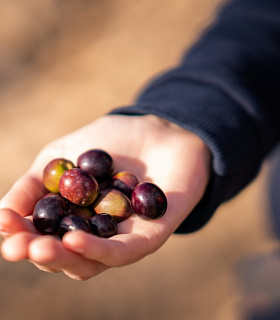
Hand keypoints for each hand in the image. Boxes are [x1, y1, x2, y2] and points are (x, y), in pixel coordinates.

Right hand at [0, 114, 210, 279]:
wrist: (159, 130)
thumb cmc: (110, 142)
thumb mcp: (62, 155)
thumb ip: (34, 183)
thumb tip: (2, 211)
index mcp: (71, 217)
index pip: (42, 234)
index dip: (20, 233)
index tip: (3, 223)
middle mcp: (94, 234)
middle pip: (62, 256)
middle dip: (37, 252)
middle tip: (15, 246)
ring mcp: (120, 239)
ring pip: (88, 262)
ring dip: (62, 258)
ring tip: (39, 247)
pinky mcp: (148, 237)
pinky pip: (122, 251)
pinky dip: (97, 250)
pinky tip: (74, 239)